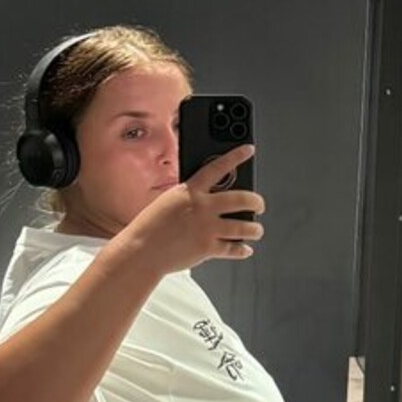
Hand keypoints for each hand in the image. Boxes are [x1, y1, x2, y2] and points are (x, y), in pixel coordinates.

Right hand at [123, 144, 264, 275]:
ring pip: (244, 226)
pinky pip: (233, 248)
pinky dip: (242, 249)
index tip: (248, 149)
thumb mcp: (169, 201)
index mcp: (190, 191)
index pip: (217, 167)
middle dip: (257, 201)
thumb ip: (190, 197)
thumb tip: (212, 198)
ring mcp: (207, 228)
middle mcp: (202, 207)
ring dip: (255, 229)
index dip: (235, 156)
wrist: (141, 251)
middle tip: (259, 204)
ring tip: (257, 230)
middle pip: (241, 198)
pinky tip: (245, 248)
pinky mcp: (207, 248)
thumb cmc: (151, 226)